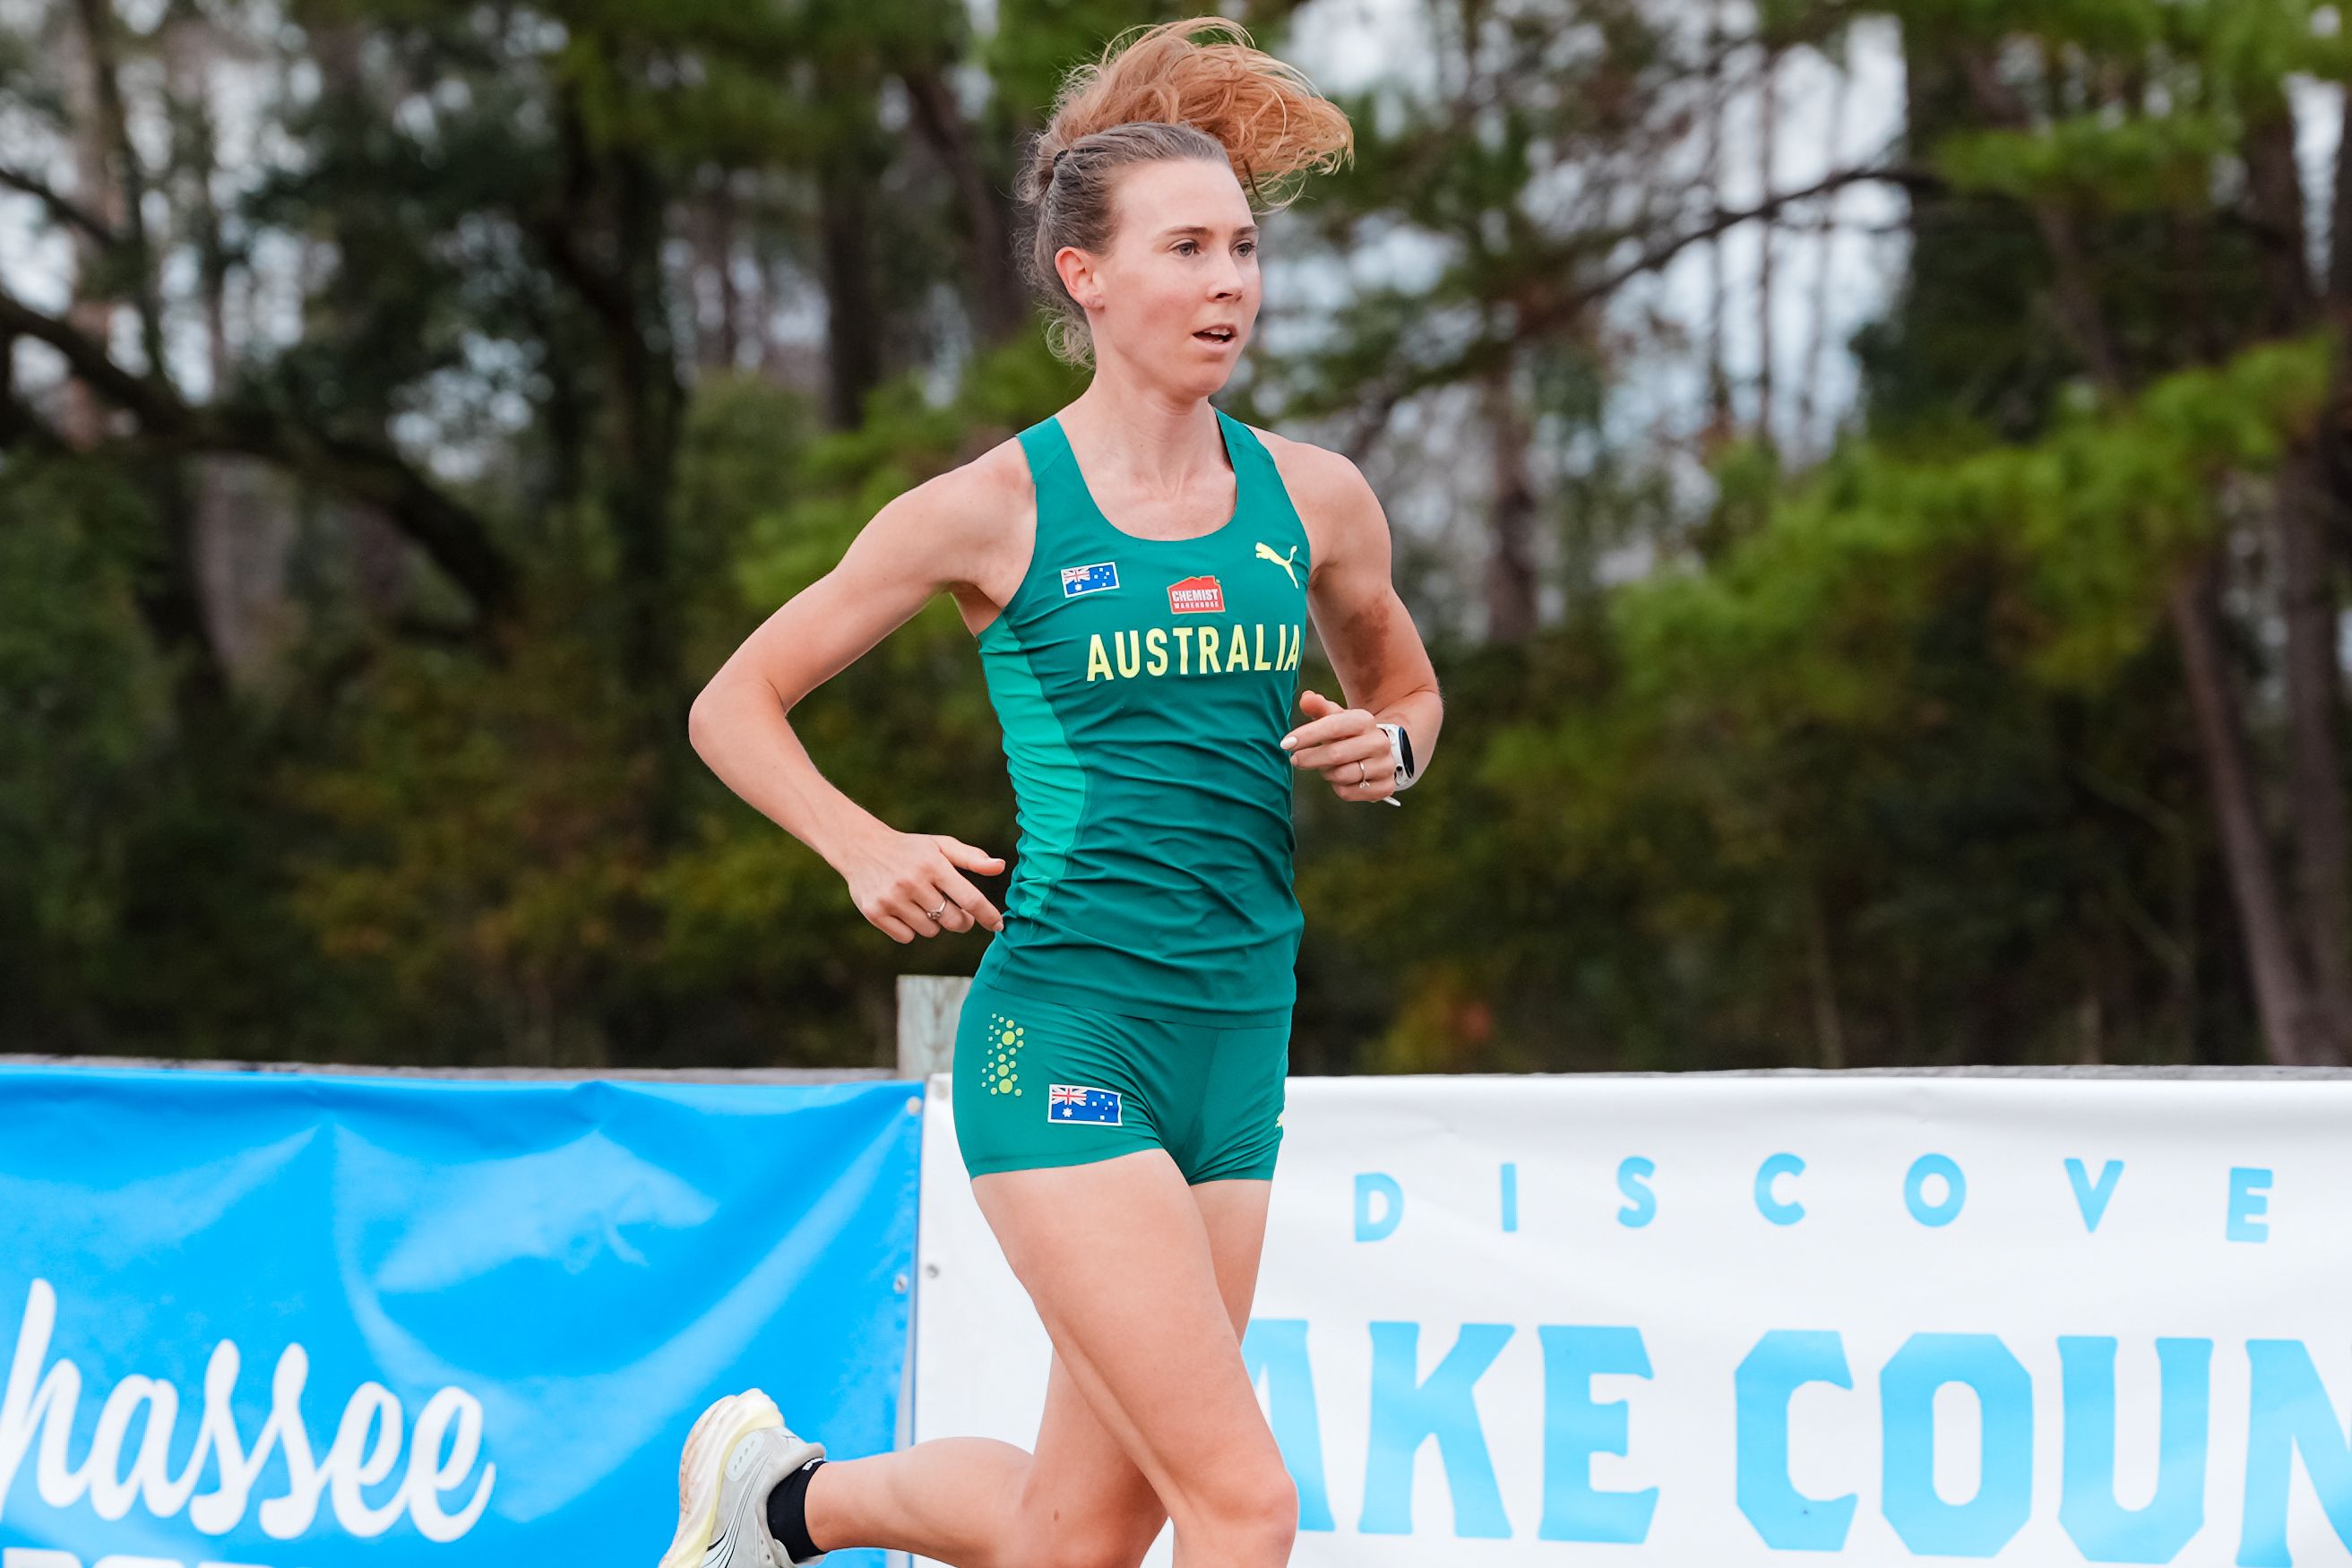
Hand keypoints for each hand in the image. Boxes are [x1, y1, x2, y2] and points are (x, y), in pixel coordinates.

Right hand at [837, 827, 1005, 942]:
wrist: (861, 847)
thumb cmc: (910, 849)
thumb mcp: (940, 846)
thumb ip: (971, 858)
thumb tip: (1000, 867)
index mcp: (933, 864)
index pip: (970, 898)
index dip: (988, 915)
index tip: (999, 925)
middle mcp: (912, 882)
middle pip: (953, 921)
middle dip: (961, 921)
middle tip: (957, 913)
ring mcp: (892, 899)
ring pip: (930, 931)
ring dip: (933, 923)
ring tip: (922, 904)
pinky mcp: (875, 912)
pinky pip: (906, 937)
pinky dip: (910, 929)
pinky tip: (903, 910)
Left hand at [1281, 689, 1395, 803]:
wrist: (1380, 751)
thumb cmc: (1348, 733)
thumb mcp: (1335, 718)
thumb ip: (1319, 707)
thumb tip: (1306, 698)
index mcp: (1365, 721)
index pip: (1333, 726)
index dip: (1307, 735)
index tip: (1286, 743)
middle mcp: (1379, 742)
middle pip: (1335, 755)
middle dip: (1309, 758)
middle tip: (1295, 759)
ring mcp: (1385, 766)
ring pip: (1341, 776)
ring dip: (1326, 773)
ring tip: (1325, 766)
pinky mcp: (1385, 787)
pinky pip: (1348, 792)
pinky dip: (1338, 787)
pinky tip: (1340, 779)